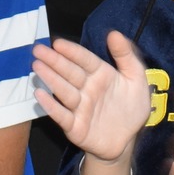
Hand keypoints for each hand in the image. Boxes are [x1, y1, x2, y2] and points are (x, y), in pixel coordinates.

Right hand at [31, 31, 152, 164]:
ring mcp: (80, 107)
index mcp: (101, 75)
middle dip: (54, 61)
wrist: (128, 141)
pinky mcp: (75, 127)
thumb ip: (126, 56)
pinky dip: (51, 106)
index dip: (72, 51)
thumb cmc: (131, 108)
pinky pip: (62, 115)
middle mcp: (87, 89)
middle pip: (70, 72)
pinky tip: (40, 94)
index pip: (85, 60)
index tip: (58, 43)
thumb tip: (114, 33)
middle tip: (38, 50)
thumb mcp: (136, 80)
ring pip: (64, 90)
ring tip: (37, 66)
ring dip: (50, 78)